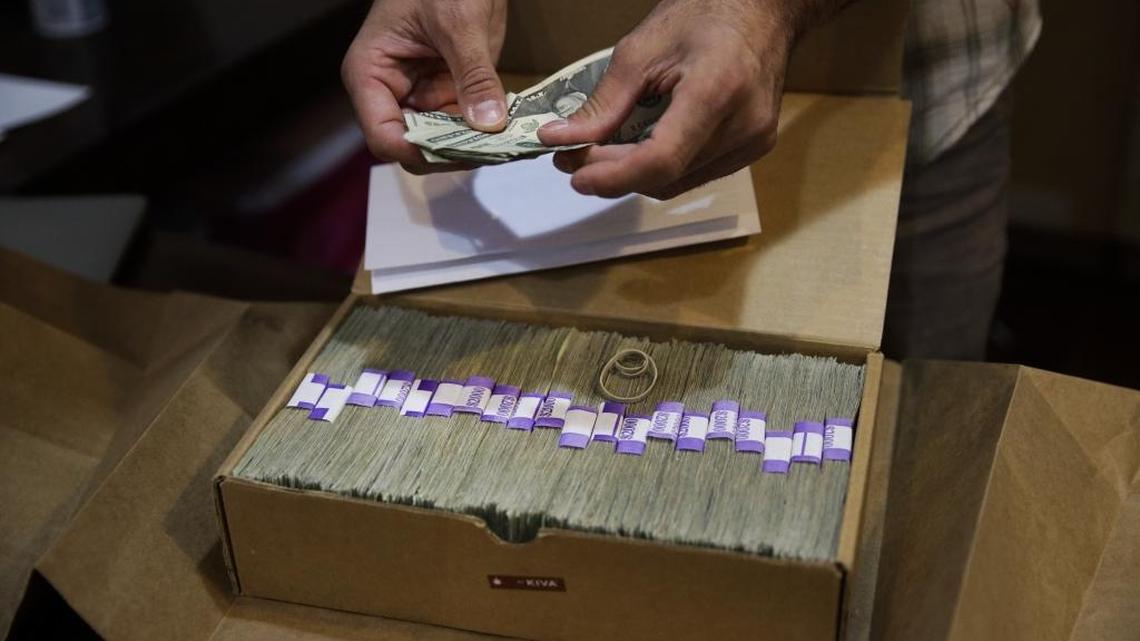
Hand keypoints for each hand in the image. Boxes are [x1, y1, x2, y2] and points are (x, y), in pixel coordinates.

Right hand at [342, 0, 507, 173]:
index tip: (461, 152)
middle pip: (412, 148)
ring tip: (510, 146)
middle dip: (451, 154)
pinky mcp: (448, 94)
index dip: (418, 152)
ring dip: (474, 148)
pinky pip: (464, 127)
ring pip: (441, 143)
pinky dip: (486, 134)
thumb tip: (488, 123)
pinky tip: (513, 133)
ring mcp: (421, 96)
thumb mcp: (459, 23)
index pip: (383, 136)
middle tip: (494, 152)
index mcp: (371, 74)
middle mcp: (391, 93)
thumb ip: (474, 75)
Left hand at [538, 0, 800, 198]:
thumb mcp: (642, 50)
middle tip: (573, 157)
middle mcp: (743, 125)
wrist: (760, 9)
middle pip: (664, 176)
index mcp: (717, 90)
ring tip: (601, 152)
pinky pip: (696, 174)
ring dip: (634, 174)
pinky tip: (639, 148)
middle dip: (613, 173)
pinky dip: (661, 168)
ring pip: (678, 182)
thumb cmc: (706, 13)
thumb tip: (562, 138)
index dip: (613, 177)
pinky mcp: (754, 149)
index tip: (576, 175)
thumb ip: (604, 103)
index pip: (661, 159)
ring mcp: (753, 141)